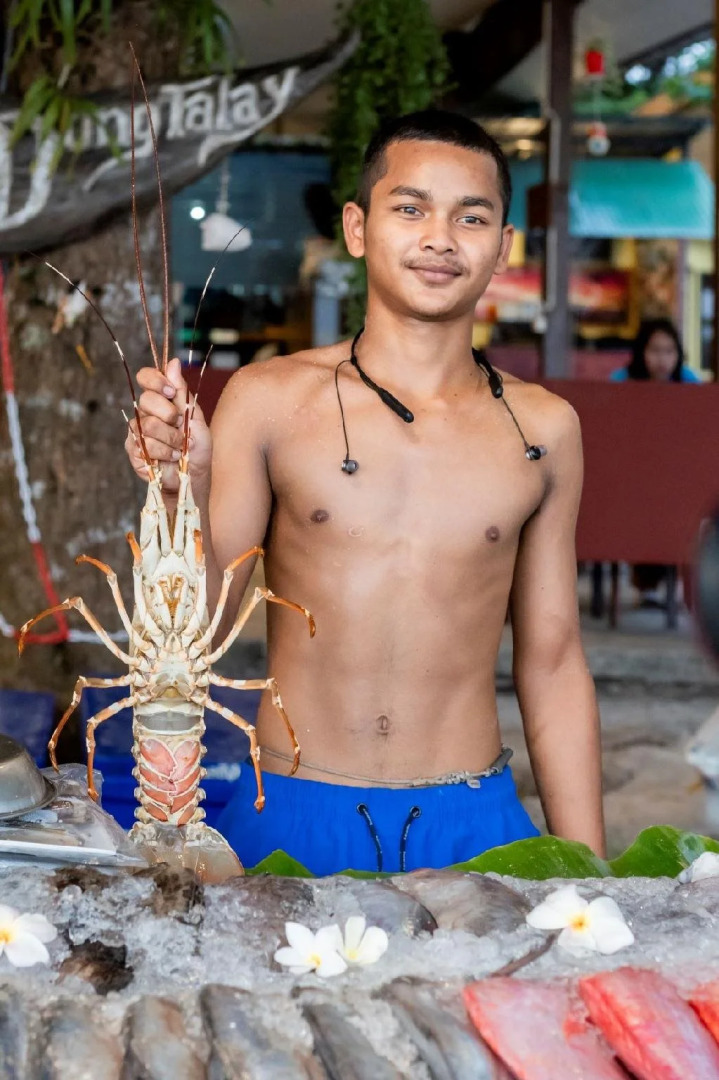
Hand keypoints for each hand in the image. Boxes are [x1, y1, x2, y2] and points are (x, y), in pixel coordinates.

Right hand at [124, 357, 211, 493]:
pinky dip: (164, 451)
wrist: (194, 478)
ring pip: (147, 424)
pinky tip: (172, 457)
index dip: (156, 380)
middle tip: (180, 427)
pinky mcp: (133, 450)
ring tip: (180, 448)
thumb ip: (182, 392)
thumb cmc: (197, 449)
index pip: (146, 377)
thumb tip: (173, 362)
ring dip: (170, 438)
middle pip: (146, 399)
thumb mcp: (195, 418)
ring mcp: (136, 431)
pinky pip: (144, 444)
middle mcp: (145, 413)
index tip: (172, 391)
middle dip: (169, 414)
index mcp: (160, 401)